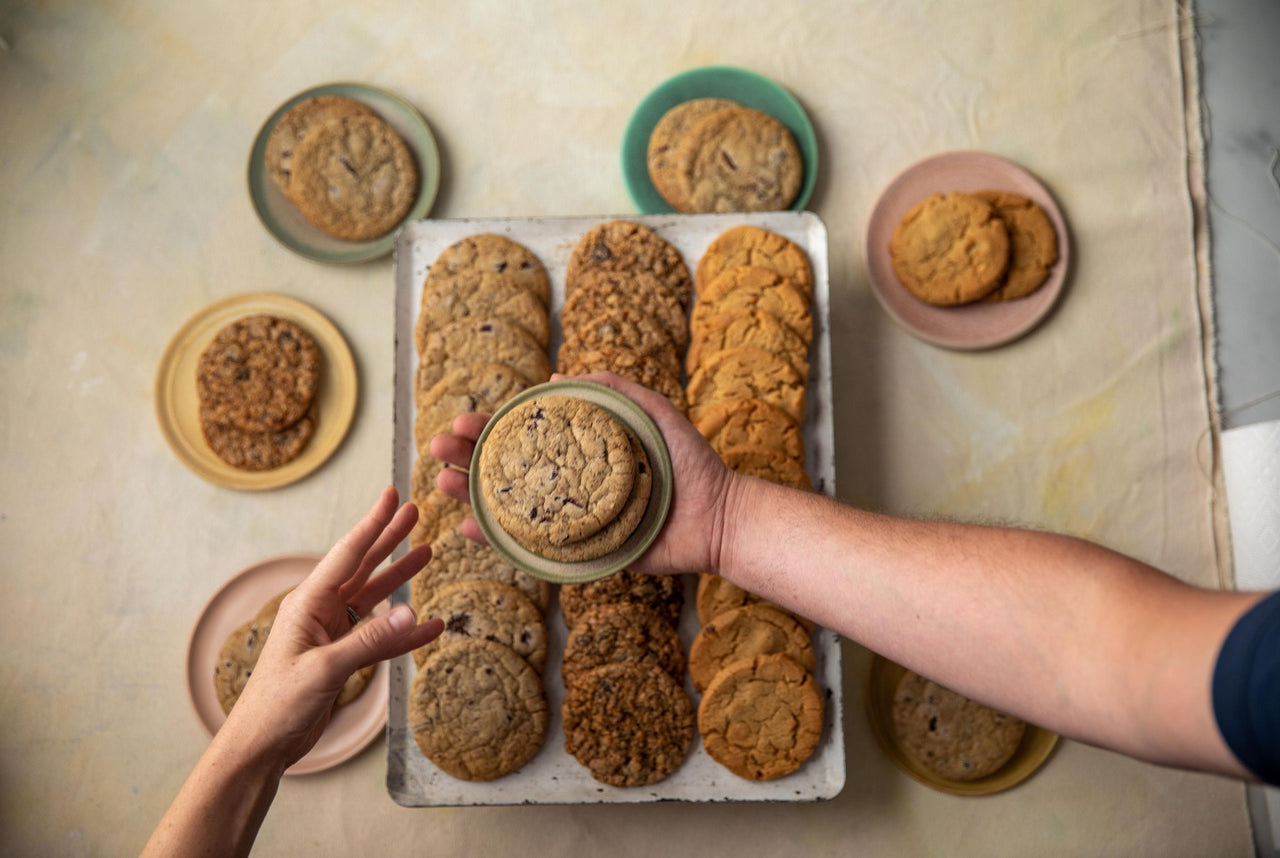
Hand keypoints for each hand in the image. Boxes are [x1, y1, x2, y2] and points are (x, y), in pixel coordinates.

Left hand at [222, 487, 443, 769]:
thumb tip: (411, 613)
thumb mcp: (323, 669)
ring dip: (400, 578)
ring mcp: (332, 635)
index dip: (373, 523)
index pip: (347, 554)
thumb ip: (369, 641)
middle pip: (362, 567)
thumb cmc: (277, 705)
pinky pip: (381, 638)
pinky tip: (430, 626)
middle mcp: (321, 612)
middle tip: (415, 513)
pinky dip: (405, 633)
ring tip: (427, 553)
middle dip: (389, 539)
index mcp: (308, 603)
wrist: (261, 746)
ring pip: (374, 598)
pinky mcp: (342, 659)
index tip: (392, 495)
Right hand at [430, 372, 735, 575]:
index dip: (490, 427)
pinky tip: (467, 530)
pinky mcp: (578, 550)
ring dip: (470, 494)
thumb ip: (612, 390)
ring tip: (439, 482)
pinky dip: (496, 540)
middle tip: (438, 446)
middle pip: (506, 468)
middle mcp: (568, 482)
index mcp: (580, 450)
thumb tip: (557, 377)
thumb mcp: (652, 412)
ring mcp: (569, 517)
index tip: (461, 419)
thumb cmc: (688, 463)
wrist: (716, 517)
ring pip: (508, 505)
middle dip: (468, 456)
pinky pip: (530, 547)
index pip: (524, 436)